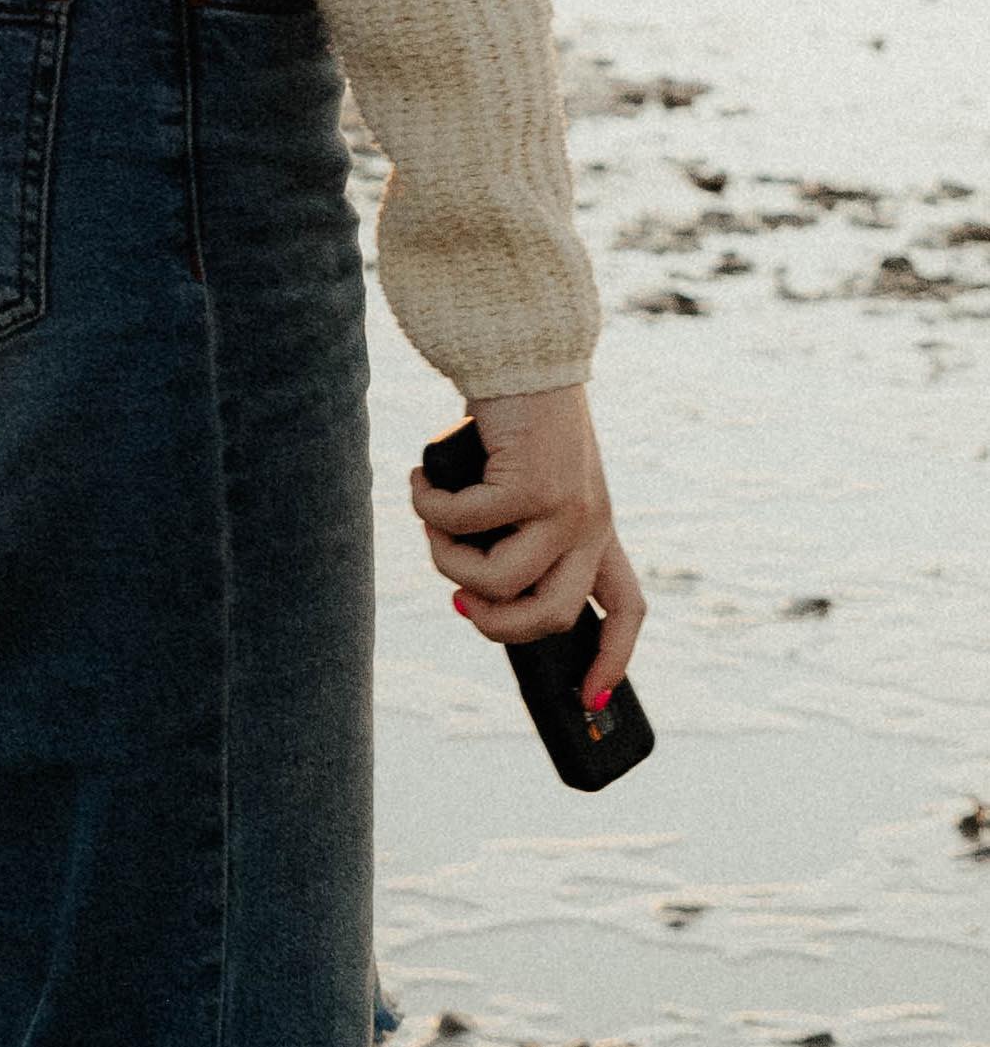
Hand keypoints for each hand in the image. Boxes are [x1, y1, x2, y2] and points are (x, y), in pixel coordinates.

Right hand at [408, 384, 645, 707]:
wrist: (520, 348)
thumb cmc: (514, 416)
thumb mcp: (526, 480)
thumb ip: (514, 532)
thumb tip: (470, 597)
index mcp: (598, 527)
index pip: (626, 607)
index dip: (612, 659)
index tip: (592, 698)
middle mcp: (591, 524)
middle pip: (549, 617)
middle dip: (493, 624)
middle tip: (458, 600)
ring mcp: (565, 508)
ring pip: (499, 582)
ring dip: (447, 560)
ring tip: (430, 521)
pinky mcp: (531, 484)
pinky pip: (466, 526)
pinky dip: (430, 509)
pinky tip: (420, 483)